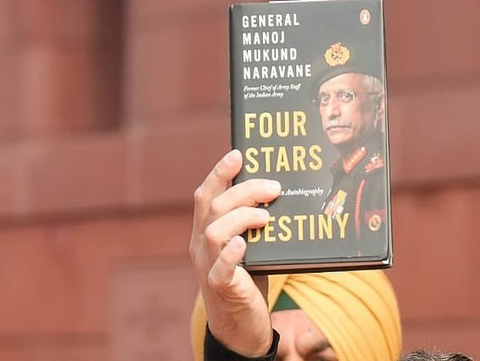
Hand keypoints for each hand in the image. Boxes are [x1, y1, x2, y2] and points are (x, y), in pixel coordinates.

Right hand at [189, 149, 280, 356]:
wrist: (239, 325)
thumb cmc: (247, 277)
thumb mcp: (248, 244)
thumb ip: (252, 222)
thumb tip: (278, 192)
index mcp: (205, 231)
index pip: (206, 195)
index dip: (220, 173)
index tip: (238, 154)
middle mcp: (201, 245)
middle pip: (213, 207)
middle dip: (244, 191)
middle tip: (274, 188)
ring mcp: (207, 266)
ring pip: (214, 231)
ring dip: (242, 217)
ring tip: (266, 217)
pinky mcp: (221, 288)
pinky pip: (220, 269)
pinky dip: (232, 254)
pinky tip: (245, 245)